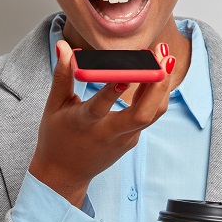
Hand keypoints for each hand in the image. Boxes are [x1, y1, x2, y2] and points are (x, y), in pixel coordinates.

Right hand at [28, 40, 171, 206]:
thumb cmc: (56, 137)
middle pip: (142, 114)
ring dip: (163, 87)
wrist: (64, 175)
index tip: (125, 72)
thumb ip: (62, 76)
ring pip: (153, 114)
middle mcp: (108, 134)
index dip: (112, 91)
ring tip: (167, 58)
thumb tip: (63, 46)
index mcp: (84, 124)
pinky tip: (156, 72)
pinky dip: (154, 94)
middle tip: (164, 57)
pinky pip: (148, 115)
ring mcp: (125, 139)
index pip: (100, 107)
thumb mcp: (54, 106)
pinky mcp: (132, 140)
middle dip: (157, 85)